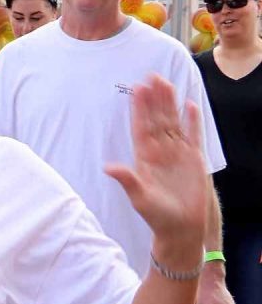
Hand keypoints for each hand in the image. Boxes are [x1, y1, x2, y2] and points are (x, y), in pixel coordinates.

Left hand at [106, 75, 206, 257]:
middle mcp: (160, 153)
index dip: (139, 109)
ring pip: (173, 122)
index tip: (136, 90)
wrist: (181, 228)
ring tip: (166, 82)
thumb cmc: (157, 216)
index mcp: (145, 159)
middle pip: (157, 120)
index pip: (141, 128)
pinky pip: (194, 135)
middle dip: (153, 99)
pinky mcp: (195, 159)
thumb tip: (109, 168)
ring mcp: (178, 154)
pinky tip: (190, 104)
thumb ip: (127, 181)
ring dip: (170, 104)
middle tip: (150, 76)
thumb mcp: (140, 198)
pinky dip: (193, 120)